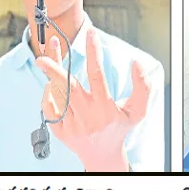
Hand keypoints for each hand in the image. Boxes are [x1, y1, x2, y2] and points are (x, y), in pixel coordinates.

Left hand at [35, 30, 150, 171]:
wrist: (103, 155)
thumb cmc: (120, 127)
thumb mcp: (138, 110)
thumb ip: (142, 86)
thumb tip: (137, 63)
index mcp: (106, 109)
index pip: (97, 74)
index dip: (94, 52)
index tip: (91, 33)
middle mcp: (88, 116)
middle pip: (68, 86)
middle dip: (55, 67)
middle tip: (46, 51)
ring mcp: (71, 124)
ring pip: (57, 94)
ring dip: (50, 75)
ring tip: (46, 59)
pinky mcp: (59, 130)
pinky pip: (49, 107)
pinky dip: (48, 93)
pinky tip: (51, 85)